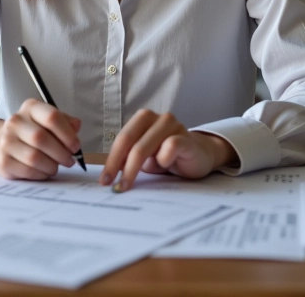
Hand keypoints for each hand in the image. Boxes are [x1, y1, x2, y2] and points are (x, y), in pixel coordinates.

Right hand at [0, 99, 81, 179]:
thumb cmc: (32, 131)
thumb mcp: (47, 120)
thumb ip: (65, 122)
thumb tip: (76, 126)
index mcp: (30, 107)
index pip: (52, 117)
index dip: (67, 134)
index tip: (75, 146)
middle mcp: (16, 121)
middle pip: (42, 138)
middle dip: (61, 153)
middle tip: (69, 161)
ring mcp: (7, 141)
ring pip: (34, 157)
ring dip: (51, 166)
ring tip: (56, 167)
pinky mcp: (3, 160)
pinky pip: (27, 171)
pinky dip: (41, 174)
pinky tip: (44, 171)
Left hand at [99, 109, 236, 191]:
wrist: (199, 157)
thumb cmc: (169, 157)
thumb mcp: (146, 157)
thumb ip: (129, 159)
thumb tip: (109, 175)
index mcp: (143, 119)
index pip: (122, 138)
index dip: (111, 159)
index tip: (104, 180)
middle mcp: (157, 118)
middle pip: (129, 140)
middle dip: (118, 165)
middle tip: (114, 186)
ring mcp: (173, 125)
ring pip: (144, 146)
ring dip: (133, 168)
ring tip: (129, 184)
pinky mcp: (186, 138)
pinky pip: (170, 147)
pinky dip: (163, 160)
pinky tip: (165, 166)